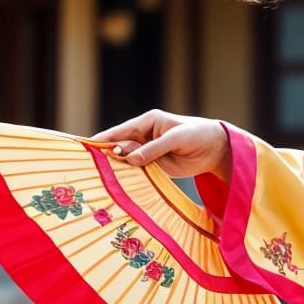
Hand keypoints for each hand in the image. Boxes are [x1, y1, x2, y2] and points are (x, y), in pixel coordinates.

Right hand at [89, 110, 228, 179]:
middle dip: (108, 154)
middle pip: (120, 145)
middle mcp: (144, 136)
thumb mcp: (176, 139)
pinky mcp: (154, 165)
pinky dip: (129, 175)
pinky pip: (137, 170)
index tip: (87, 145)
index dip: (104, 138)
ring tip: (102, 176)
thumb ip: (154, 148)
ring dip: (117, 166)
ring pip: (127, 159)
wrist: (216, 149)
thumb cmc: (197, 135)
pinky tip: (119, 181)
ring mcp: (148, 151)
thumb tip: (130, 158)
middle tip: (93, 166)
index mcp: (148, 122)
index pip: (121, 130)